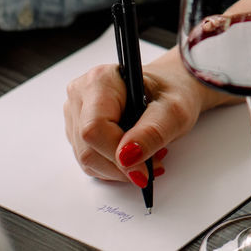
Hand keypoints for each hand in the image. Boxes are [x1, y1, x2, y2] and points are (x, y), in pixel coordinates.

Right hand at [63, 50, 225, 185]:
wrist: (170, 89)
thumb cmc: (173, 91)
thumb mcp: (174, 111)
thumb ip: (152, 132)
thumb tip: (126, 156)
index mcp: (100, 80)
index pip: (94, 129)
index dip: (116, 155)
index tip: (143, 170)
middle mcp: (81, 94)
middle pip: (88, 148)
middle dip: (122, 165)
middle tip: (152, 165)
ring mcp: (76, 113)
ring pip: (87, 159)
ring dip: (119, 169)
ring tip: (147, 157)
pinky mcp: (78, 131)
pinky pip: (90, 161)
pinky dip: (113, 167)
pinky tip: (133, 156)